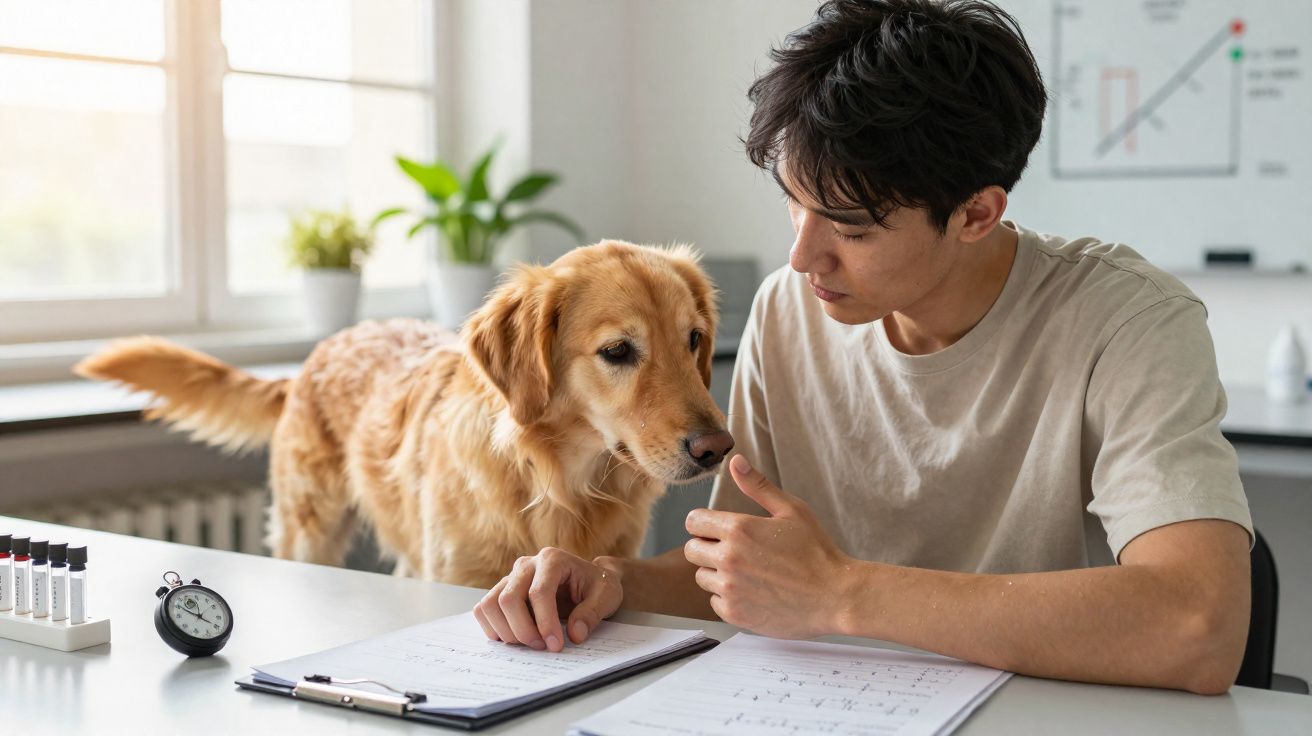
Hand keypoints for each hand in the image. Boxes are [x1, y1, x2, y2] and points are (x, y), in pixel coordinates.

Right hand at [473, 547, 623, 651]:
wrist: (588, 580)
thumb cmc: (597, 586)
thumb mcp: (607, 596)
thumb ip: (592, 613)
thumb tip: (575, 634)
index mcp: (553, 559)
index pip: (539, 592)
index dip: (544, 623)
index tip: (555, 645)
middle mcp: (527, 564)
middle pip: (509, 599)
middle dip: (524, 630)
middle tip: (543, 647)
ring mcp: (511, 576)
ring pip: (491, 604)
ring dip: (506, 631)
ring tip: (530, 644)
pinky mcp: (502, 589)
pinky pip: (484, 609)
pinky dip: (493, 628)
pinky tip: (514, 638)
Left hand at [684, 454, 852, 638]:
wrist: (835, 597)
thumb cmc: (816, 551)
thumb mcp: (791, 510)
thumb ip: (758, 485)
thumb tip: (735, 461)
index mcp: (738, 529)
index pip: (693, 521)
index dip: (705, 523)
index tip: (719, 529)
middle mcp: (728, 558)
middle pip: (691, 550)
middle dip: (708, 548)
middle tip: (735, 551)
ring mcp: (730, 588)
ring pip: (702, 577)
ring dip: (718, 574)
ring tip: (749, 573)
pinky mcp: (735, 613)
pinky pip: (715, 602)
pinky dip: (728, 598)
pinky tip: (753, 592)